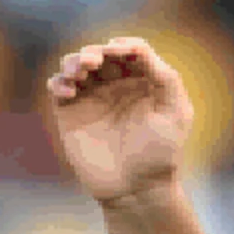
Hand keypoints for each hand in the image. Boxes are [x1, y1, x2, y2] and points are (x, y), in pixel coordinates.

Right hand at [45, 39, 193, 207]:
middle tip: (94, 62)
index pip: (133, 52)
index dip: (125, 45)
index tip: (119, 51)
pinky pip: (57, 85)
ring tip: (80, 71)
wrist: (135, 188)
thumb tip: (139, 50)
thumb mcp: (175, 114)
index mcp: (145, 83)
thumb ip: (166, 78)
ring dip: (74, 60)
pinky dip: (59, 82)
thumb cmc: (160, 153)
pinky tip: (69, 92)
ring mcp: (92, 97)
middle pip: (102, 53)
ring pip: (76, 64)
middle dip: (96, 51)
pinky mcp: (71, 111)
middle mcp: (117, 86)